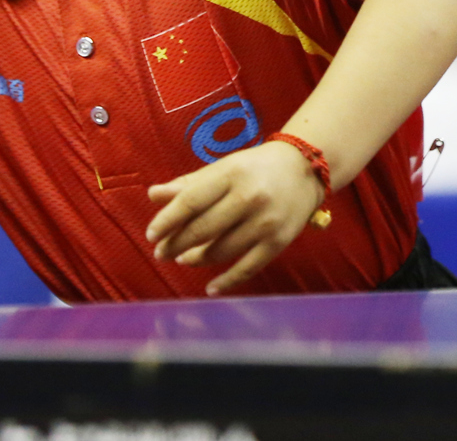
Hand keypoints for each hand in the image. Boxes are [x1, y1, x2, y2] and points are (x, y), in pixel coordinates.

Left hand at [145, 139, 324, 295]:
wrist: (305, 168)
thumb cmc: (255, 167)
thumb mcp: (223, 167)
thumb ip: (188, 183)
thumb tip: (152, 195)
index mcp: (231, 174)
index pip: (190, 201)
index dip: (167, 221)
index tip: (151, 235)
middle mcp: (248, 197)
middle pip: (203, 228)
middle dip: (176, 244)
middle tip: (161, 253)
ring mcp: (265, 222)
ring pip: (221, 250)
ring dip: (197, 259)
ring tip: (183, 259)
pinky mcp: (278, 242)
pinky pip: (247, 268)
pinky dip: (227, 281)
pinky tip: (210, 288)